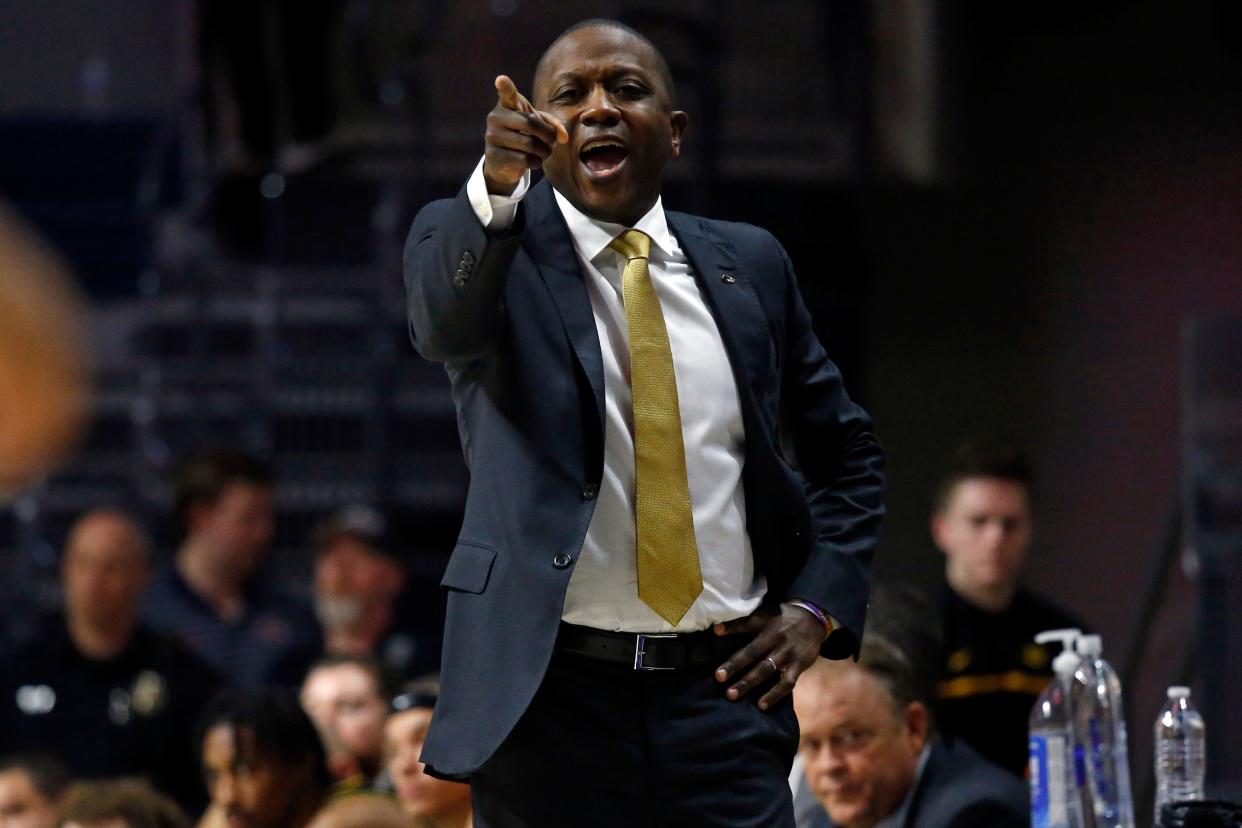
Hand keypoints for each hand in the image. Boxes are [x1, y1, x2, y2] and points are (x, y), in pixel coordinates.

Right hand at [483, 75, 568, 194]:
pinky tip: (534, 161)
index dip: (505, 87)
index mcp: (506, 104)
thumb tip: (563, 138)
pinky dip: (536, 162)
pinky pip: (524, 160)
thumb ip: (553, 125)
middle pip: (531, 123)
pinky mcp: (493, 156)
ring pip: (530, 144)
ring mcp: (492, 137)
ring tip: (544, 152)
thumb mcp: (538, 124)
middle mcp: (495, 117)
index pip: (506, 94)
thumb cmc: (523, 134)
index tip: (501, 80)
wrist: (503, 161)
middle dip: (548, 135)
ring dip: (545, 151)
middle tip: (552, 142)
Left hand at [713, 603, 827, 709]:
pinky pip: (786, 683)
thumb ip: (741, 623)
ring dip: (748, 682)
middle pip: (753, 653)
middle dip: (735, 666)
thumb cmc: (780, 618)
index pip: (745, 626)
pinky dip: (774, 695)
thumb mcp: (762, 615)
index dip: (731, 630)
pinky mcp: (798, 666)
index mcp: (764, 625)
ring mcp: (787, 653)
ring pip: (766, 669)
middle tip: (718, 678)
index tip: (716, 635)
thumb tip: (715, 629)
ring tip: (732, 694)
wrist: (813, 620)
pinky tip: (761, 705)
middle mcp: (775, 639)